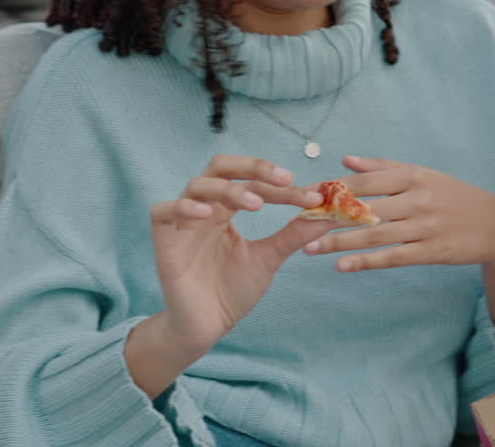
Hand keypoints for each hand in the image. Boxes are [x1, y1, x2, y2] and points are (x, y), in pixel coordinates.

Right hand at [148, 155, 334, 357]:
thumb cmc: (232, 290)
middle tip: (285, 178)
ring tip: (255, 204)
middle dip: (254, 168)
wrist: (207, 327)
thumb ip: (294, 234)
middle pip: (222, 167)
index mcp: (227, 209)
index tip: (316, 197)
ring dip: (228, 189)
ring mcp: (182, 221)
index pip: (255, 184)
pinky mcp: (163, 239)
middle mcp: (205, 208)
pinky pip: (164, 210)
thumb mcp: (269, 258)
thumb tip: (331, 213)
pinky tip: (207, 215)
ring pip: (197, 184)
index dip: (285, 187)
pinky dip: (185, 207)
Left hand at [302, 156, 494, 271]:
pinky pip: (392, 257)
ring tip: (310, 248)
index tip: (304, 195)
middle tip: (298, 223)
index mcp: (413, 176)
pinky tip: (341, 266)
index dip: (332, 188)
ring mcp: (425, 226)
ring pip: (374, 234)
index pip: (364, 181)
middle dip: (328, 216)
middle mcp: (417, 199)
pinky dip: (365, 261)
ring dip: (339, 242)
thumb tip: (345, 161)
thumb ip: (382, 168)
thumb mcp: (422, 175)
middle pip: (365, 208)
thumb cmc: (453, 196)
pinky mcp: (431, 251)